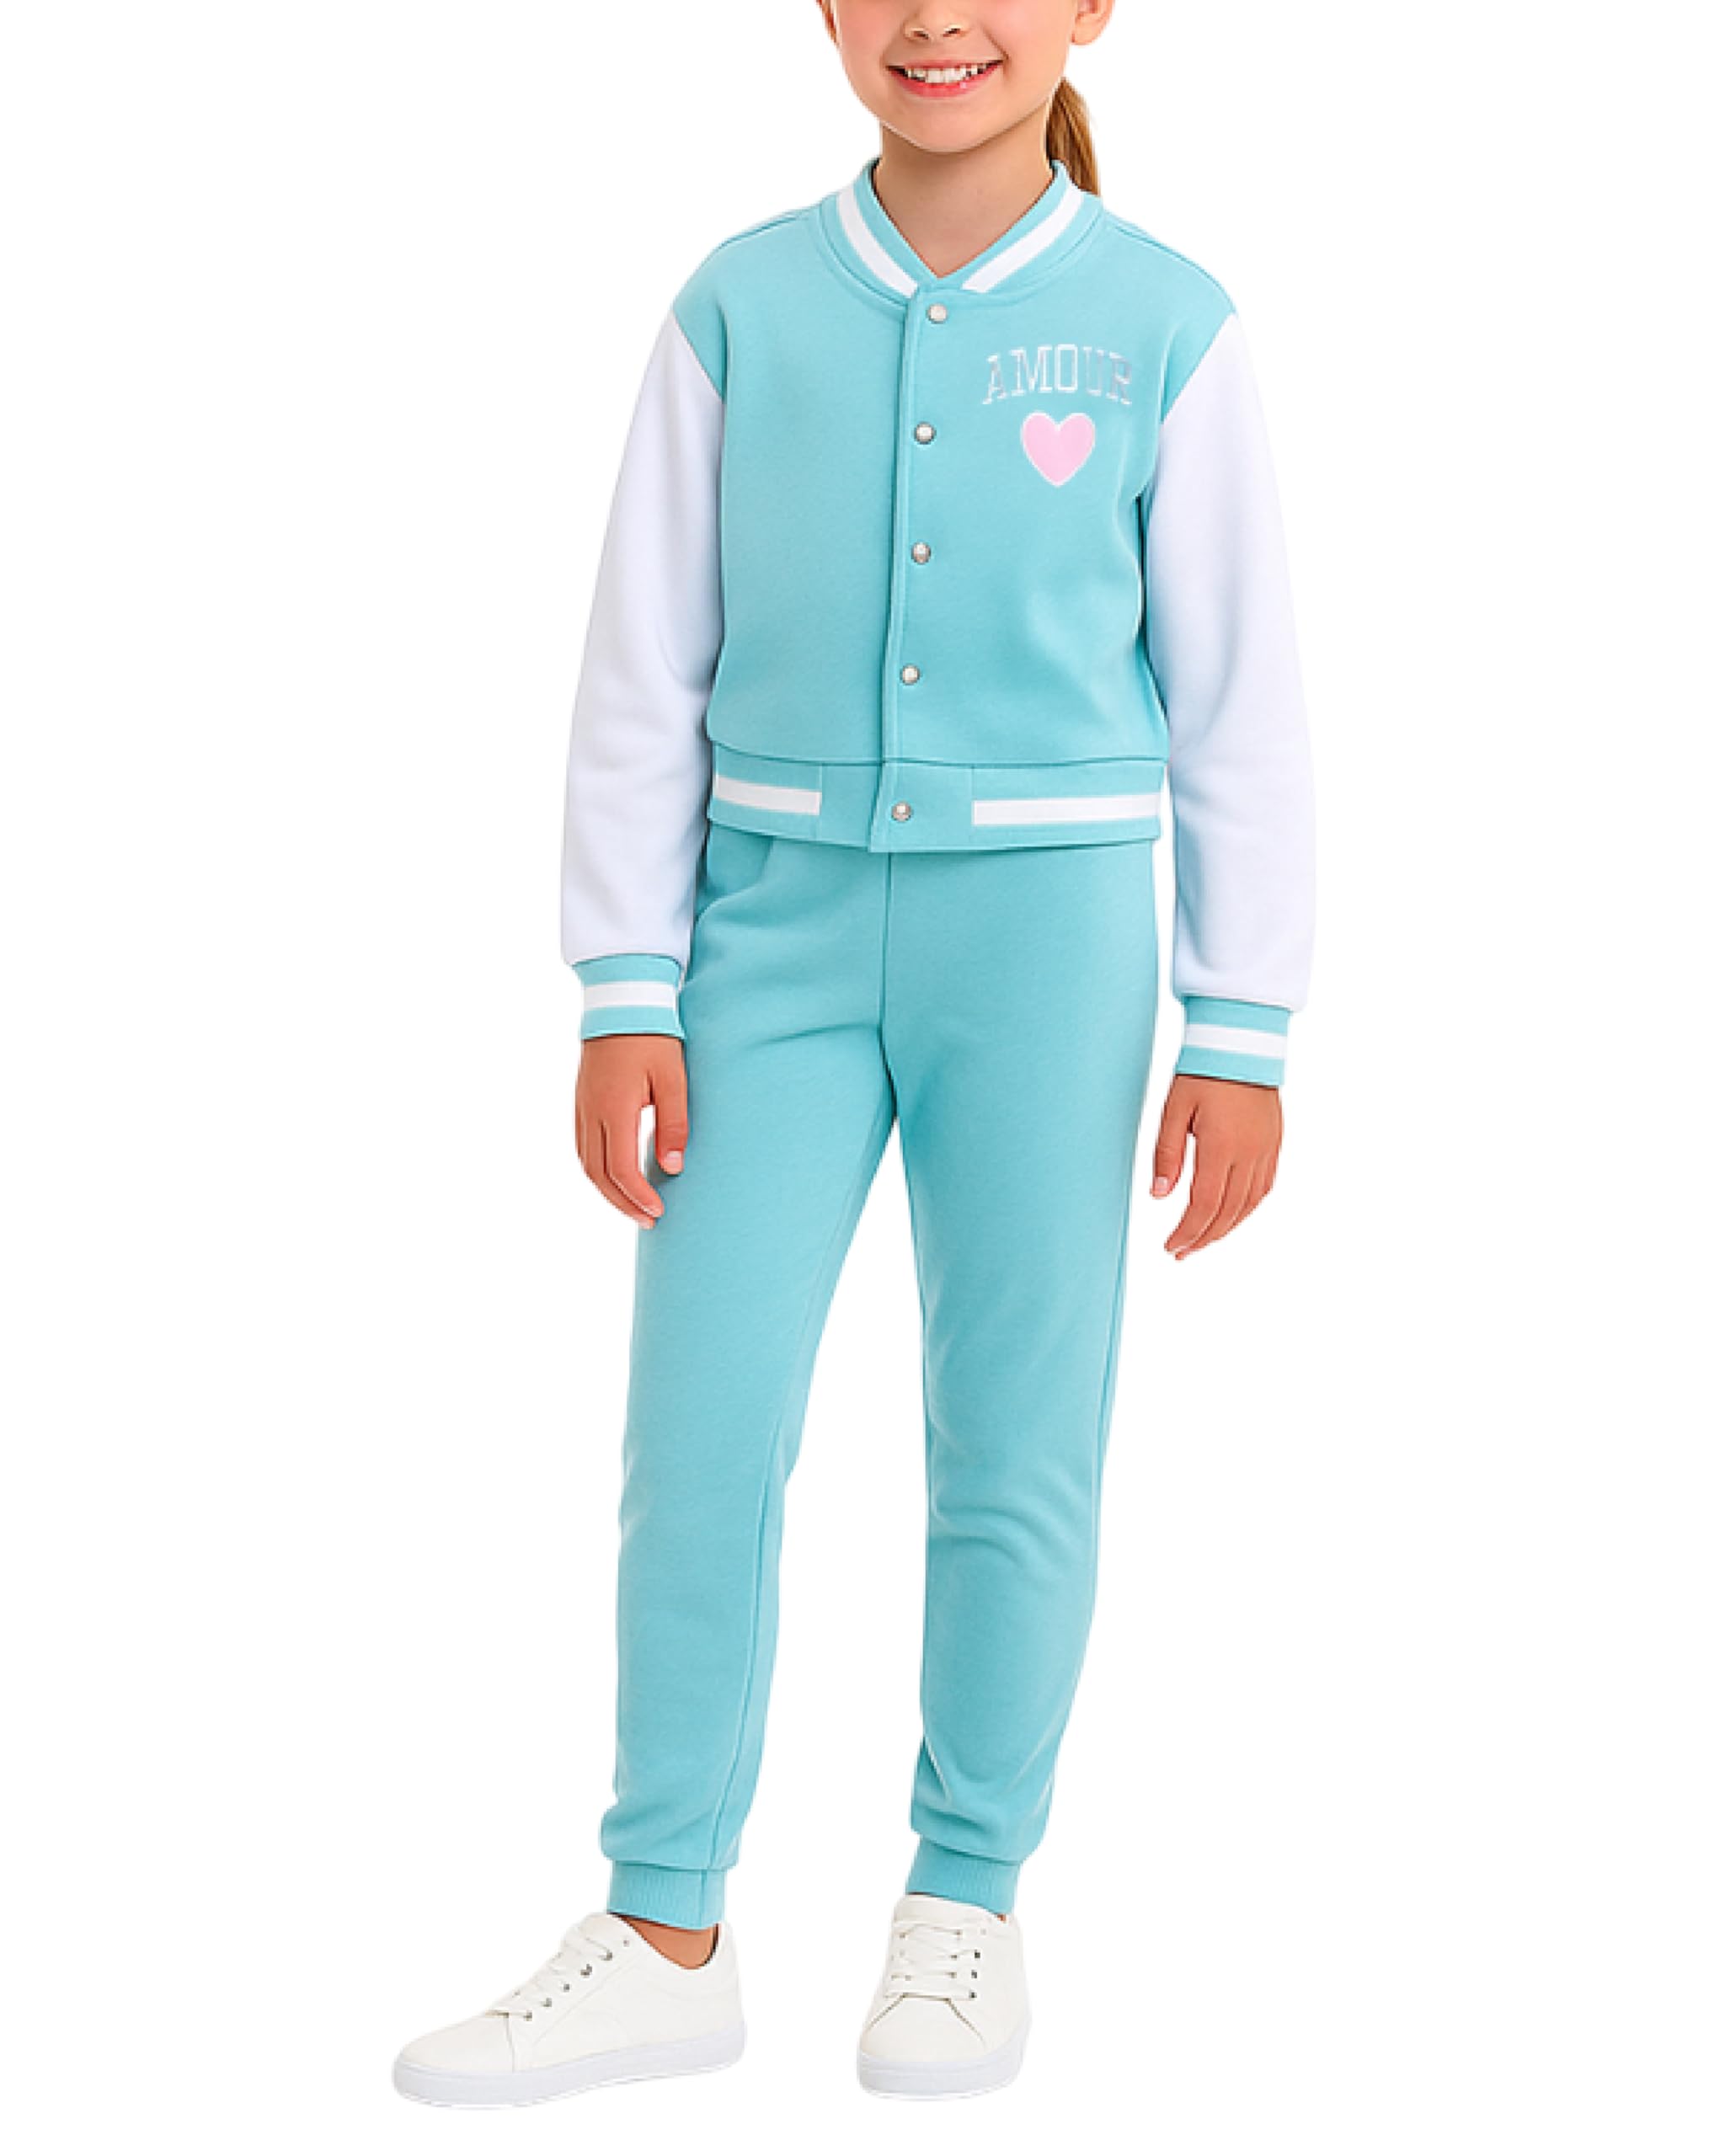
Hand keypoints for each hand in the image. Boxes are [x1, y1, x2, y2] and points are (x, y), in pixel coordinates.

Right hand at [574, 1035, 688, 1227]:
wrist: (623, 1002)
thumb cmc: (654, 1038)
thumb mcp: (673, 1080)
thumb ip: (674, 1124)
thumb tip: (672, 1168)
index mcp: (614, 1109)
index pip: (620, 1169)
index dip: (638, 1196)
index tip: (659, 1213)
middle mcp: (590, 1112)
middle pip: (598, 1175)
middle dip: (622, 1204)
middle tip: (648, 1221)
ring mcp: (581, 1107)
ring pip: (586, 1164)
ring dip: (607, 1191)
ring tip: (632, 1207)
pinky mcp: (581, 1101)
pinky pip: (583, 1147)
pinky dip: (597, 1170)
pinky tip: (615, 1177)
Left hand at [1150, 1073, 1280, 1258]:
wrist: (1242, 1043)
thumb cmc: (1203, 1073)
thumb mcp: (1174, 1110)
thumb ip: (1166, 1154)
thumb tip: (1159, 1195)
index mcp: (1221, 1147)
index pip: (1204, 1205)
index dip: (1188, 1232)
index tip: (1171, 1247)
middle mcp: (1249, 1154)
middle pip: (1228, 1213)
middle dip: (1203, 1238)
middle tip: (1182, 1253)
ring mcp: (1266, 1150)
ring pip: (1249, 1205)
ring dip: (1226, 1228)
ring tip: (1203, 1240)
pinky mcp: (1274, 1145)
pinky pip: (1264, 1188)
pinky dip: (1247, 1209)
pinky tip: (1232, 1216)